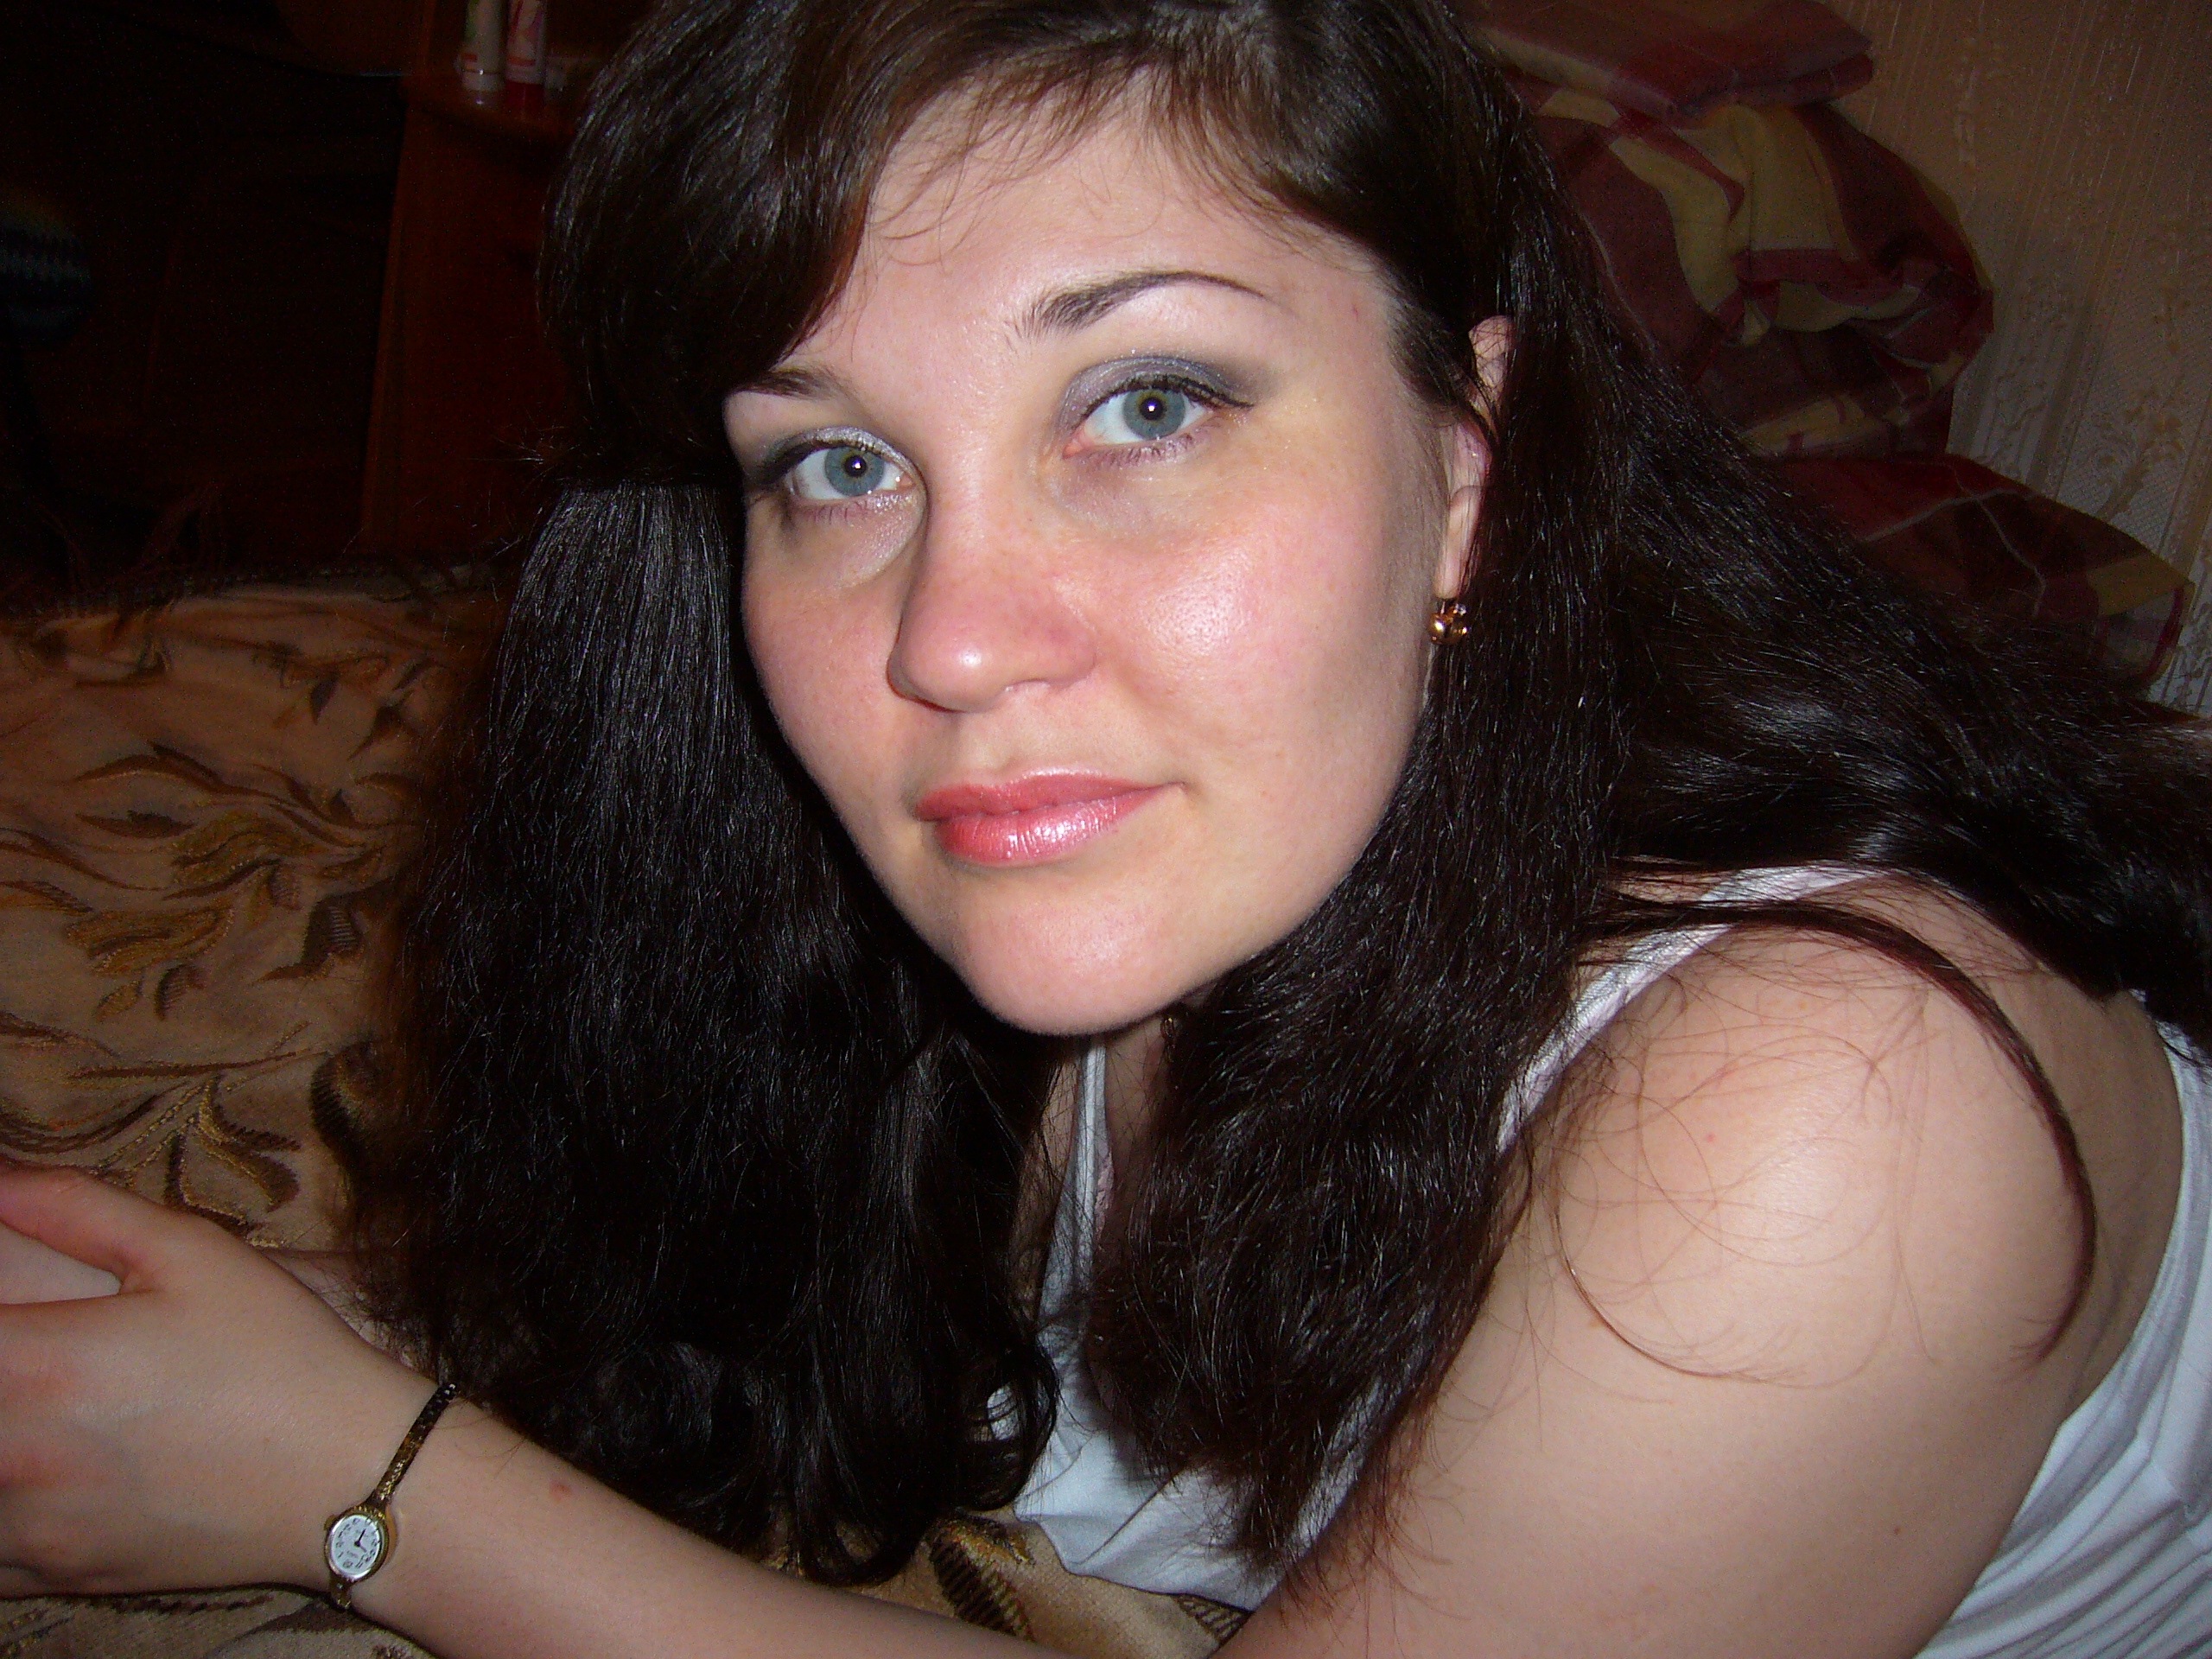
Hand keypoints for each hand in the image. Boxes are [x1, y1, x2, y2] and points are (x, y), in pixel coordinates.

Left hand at [0, 1167, 433, 1596]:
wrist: (349, 1477)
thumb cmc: (280, 1355)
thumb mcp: (193, 1254)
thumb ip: (73, 1208)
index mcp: (35, 1366)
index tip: (22, 1309)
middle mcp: (8, 1456)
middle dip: (3, 1364)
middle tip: (43, 1345)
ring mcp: (24, 1526)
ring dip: (1, 1431)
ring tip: (51, 1403)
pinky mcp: (52, 1573)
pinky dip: (1, 1498)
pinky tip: (49, 1468)